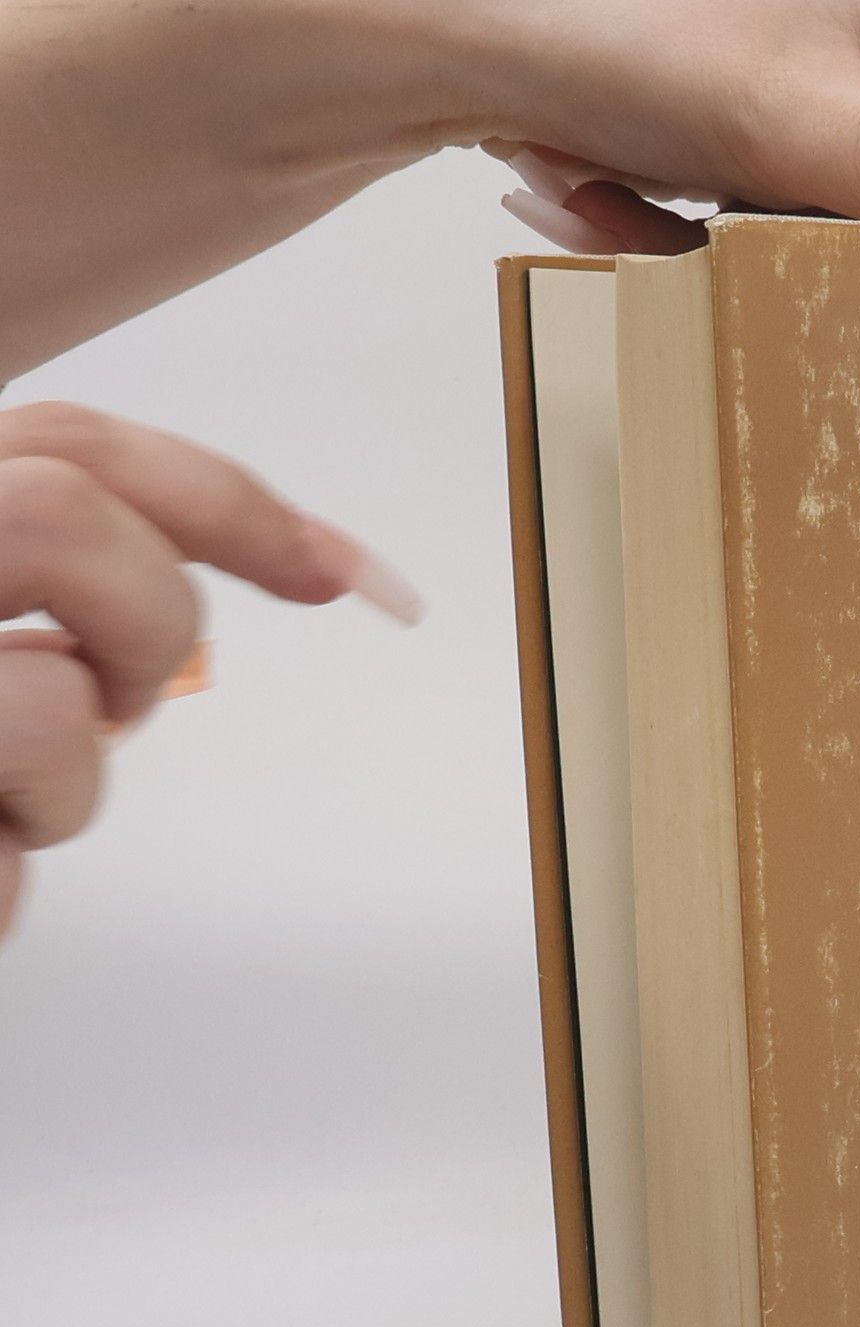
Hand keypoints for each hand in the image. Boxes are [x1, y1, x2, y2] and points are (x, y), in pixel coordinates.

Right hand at [0, 403, 416, 937]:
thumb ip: (24, 591)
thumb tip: (237, 587)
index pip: (63, 445)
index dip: (228, 501)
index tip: (344, 573)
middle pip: (66, 516)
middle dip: (149, 620)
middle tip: (122, 698)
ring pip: (52, 705)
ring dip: (62, 785)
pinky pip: (6, 838)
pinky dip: (7, 867)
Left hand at [1, 0, 859, 374]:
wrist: (444, 18)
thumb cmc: (613, 26)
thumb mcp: (776, 114)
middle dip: (789, 249)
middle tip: (712, 238)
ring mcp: (810, 76)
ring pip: (816, 229)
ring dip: (715, 243)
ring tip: (622, 186)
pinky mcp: (735, 112)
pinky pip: (747, 217)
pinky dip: (671, 222)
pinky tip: (596, 178)